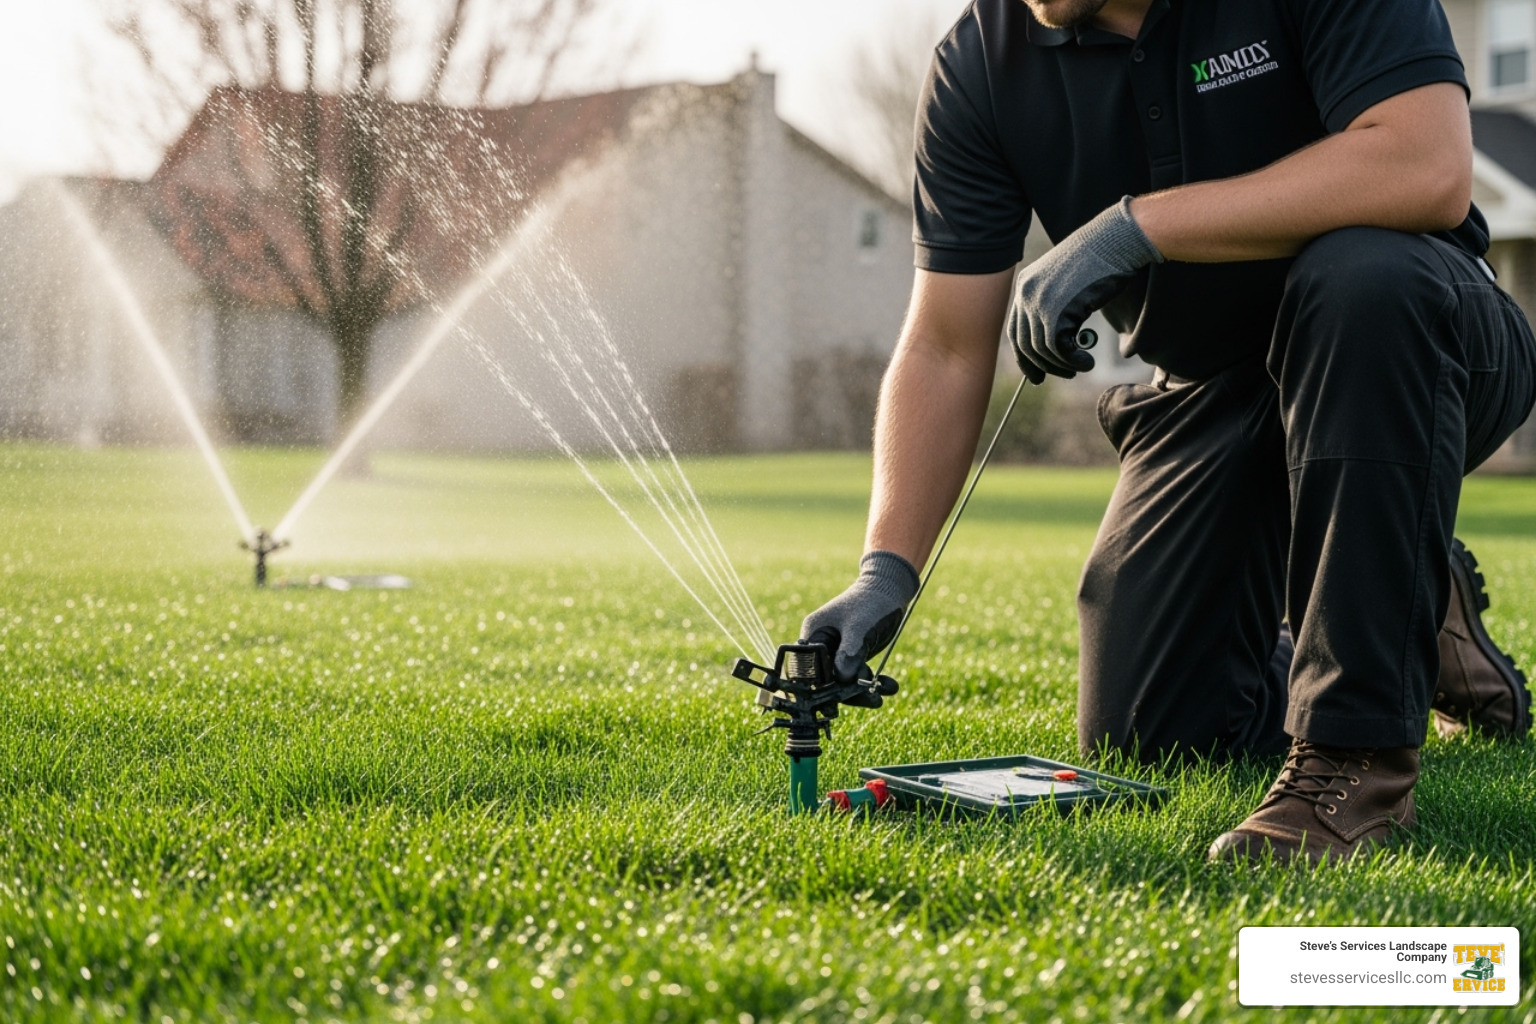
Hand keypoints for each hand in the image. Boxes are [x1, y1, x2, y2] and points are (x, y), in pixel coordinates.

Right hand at [801, 550, 919, 683]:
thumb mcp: (860, 627)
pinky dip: (871, 680)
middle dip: (850, 691)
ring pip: (844, 680)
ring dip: (865, 688)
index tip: (842, 696)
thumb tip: (841, 678)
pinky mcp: (852, 654)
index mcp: (815, 633)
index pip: (810, 668)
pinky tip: (890, 685)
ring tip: (889, 689)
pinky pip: (857, 674)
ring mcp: (837, 650)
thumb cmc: (871, 601)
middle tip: (873, 699)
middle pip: (827, 678)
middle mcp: (822, 644)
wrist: (890, 589)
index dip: (823, 686)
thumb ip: (849, 652)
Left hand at [1009, 196, 1162, 382]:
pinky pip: (1058, 348)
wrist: (1115, 241)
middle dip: (1042, 366)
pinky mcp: (1058, 311)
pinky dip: (1072, 361)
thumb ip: (1053, 304)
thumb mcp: (1065, 280)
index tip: (1036, 374)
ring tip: (1080, 367)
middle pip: (1025, 344)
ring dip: (1062, 365)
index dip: (1024, 357)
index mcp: (1024, 285)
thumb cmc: (1099, 260)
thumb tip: (1054, 339)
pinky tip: (1086, 362)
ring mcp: (1039, 302)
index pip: (1015, 331)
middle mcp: (1026, 293)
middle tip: (1065, 375)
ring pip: (1042, 349)